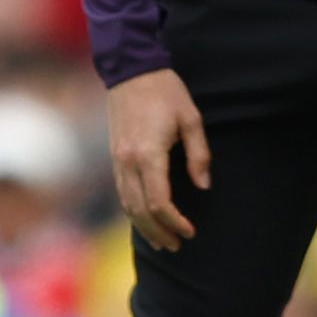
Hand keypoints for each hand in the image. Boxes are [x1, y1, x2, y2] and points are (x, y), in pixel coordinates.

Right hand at [105, 69, 209, 252]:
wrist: (131, 70)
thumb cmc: (165, 92)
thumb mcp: (191, 119)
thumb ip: (199, 155)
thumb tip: (203, 186)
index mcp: (148, 154)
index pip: (159, 201)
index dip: (175, 221)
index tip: (190, 231)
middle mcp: (127, 161)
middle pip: (139, 210)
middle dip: (158, 232)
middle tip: (177, 245)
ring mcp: (117, 159)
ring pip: (126, 203)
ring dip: (143, 226)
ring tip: (162, 241)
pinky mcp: (114, 155)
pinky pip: (121, 192)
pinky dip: (133, 210)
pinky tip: (145, 218)